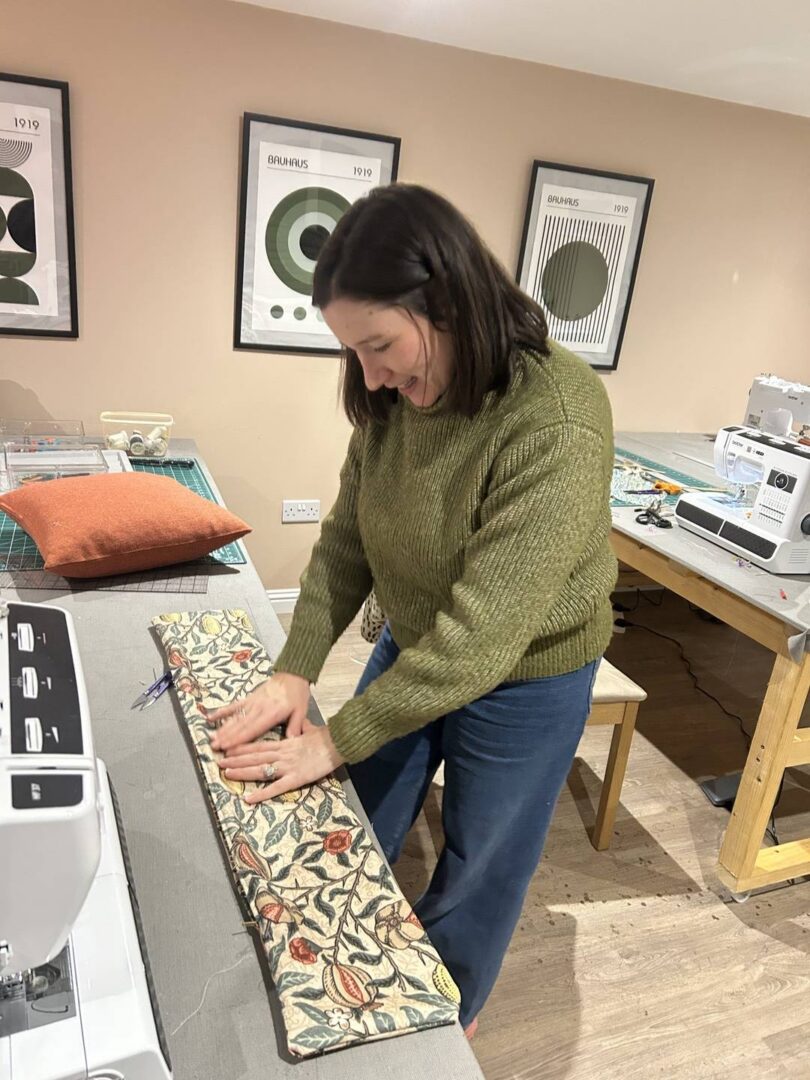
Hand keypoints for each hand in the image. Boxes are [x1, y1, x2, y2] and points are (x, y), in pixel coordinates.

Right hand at [208, 672, 310, 750]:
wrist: (293, 673)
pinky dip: (222, 711)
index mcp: (272, 713)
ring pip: (235, 717)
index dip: (239, 739)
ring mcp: (252, 702)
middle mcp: (259, 708)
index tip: (228, 748)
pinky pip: (233, 706)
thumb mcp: (301, 710)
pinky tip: (210, 717)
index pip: (253, 729)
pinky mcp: (249, 698)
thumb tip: (291, 742)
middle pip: (240, 725)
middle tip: (215, 746)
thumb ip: (295, 726)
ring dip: (223, 728)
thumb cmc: (297, 693)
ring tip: (212, 738)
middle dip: (227, 737)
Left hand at [217, 717, 343, 802]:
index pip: (259, 745)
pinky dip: (261, 793)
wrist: (338, 743)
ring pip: (260, 769)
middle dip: (235, 759)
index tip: (228, 748)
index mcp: (285, 743)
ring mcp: (288, 766)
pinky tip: (249, 798)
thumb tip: (299, 725)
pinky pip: (276, 787)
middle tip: (219, 762)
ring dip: (242, 772)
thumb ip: (301, 730)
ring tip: (227, 774)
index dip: (242, 747)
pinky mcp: (296, 779)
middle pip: (255, 757)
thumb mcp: (310, 730)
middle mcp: (282, 754)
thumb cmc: (326, 737)